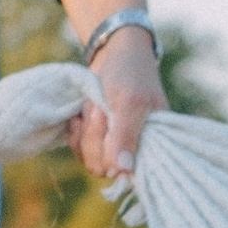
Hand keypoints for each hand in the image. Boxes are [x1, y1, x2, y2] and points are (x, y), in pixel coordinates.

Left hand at [73, 23, 166, 187]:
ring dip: (85, 131)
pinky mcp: (96, 143)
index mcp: (152, 147)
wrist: (114, 55)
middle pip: (102, 167)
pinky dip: (76, 131)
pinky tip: (82, 114)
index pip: (126, 172)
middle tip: (99, 107)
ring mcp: (114, 149)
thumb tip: (123, 169)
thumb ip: (126, 135)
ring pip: (88, 160)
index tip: (106, 114)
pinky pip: (79, 151)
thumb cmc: (130, 75)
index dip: (110, 151)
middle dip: (94, 135)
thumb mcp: (129, 102)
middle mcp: (134, 153)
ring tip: (93, 106)